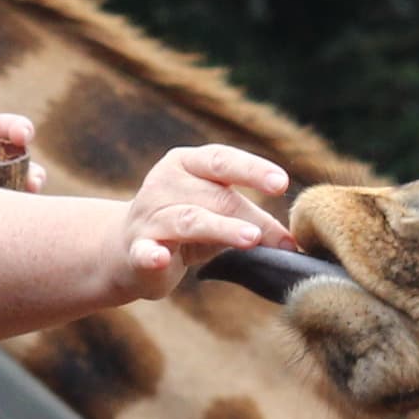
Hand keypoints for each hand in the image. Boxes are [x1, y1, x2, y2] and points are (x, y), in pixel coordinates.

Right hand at [107, 145, 291, 298]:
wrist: (125, 250)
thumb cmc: (187, 225)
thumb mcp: (218, 213)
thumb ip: (251, 218)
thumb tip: (292, 242)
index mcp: (186, 163)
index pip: (222, 160)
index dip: (252, 170)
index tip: (282, 183)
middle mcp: (164, 183)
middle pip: (215, 196)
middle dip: (251, 217)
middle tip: (280, 238)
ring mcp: (149, 217)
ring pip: (189, 220)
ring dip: (221, 228)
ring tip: (250, 239)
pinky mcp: (136, 250)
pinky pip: (145, 252)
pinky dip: (151, 255)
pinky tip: (159, 259)